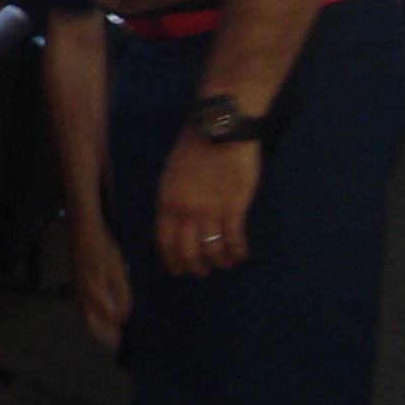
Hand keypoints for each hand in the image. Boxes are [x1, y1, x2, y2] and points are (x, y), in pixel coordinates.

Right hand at [67, 214, 131, 348]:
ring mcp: (77, 291)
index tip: (123, 342)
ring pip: (85, 317)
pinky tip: (100, 314)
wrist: (84, 232)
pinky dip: (92, 317)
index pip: (106, 322)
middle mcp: (83, 298)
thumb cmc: (104, 250)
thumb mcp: (119, 272)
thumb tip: (122, 316)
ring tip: (110, 333)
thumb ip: (122, 296)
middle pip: (91, 325)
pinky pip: (83, 308)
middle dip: (103, 337)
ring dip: (97, 328)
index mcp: (95, 296)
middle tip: (116, 344)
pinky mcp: (76, 285)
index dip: (115, 332)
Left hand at [155, 130, 258, 276]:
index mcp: (167, 202)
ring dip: (219, 262)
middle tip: (202, 272)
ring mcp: (211, 212)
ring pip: (212, 249)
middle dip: (195, 266)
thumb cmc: (194, 148)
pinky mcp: (235, 209)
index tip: (178, 270)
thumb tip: (176, 222)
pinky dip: (237, 252)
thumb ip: (172, 200)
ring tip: (225, 264)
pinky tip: (240, 255)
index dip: (171, 259)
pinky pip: (234, 239)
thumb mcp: (171, 175)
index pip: (164, 241)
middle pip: (188, 251)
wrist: (220, 132)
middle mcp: (186, 212)